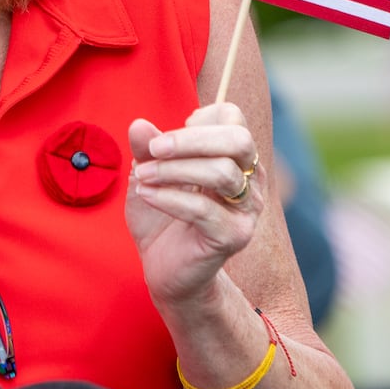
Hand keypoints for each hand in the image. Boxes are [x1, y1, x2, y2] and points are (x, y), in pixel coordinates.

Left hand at [125, 104, 263, 306]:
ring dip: (174, 170)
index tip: (167, 137)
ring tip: (141, 175)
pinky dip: (169, 197)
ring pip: (222, 173)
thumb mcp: (147, 175)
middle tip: (154, 149)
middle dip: (190, 139)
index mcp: (234, 158)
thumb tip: (139, 124)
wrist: (165, 270)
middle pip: (238, 140)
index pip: (234, 119)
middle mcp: (249, 180)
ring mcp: (246, 210)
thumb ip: (146, 149)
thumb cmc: (161, 218)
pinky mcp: (233, 237)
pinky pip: (204, 210)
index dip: (199, 118)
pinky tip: (144, 193)